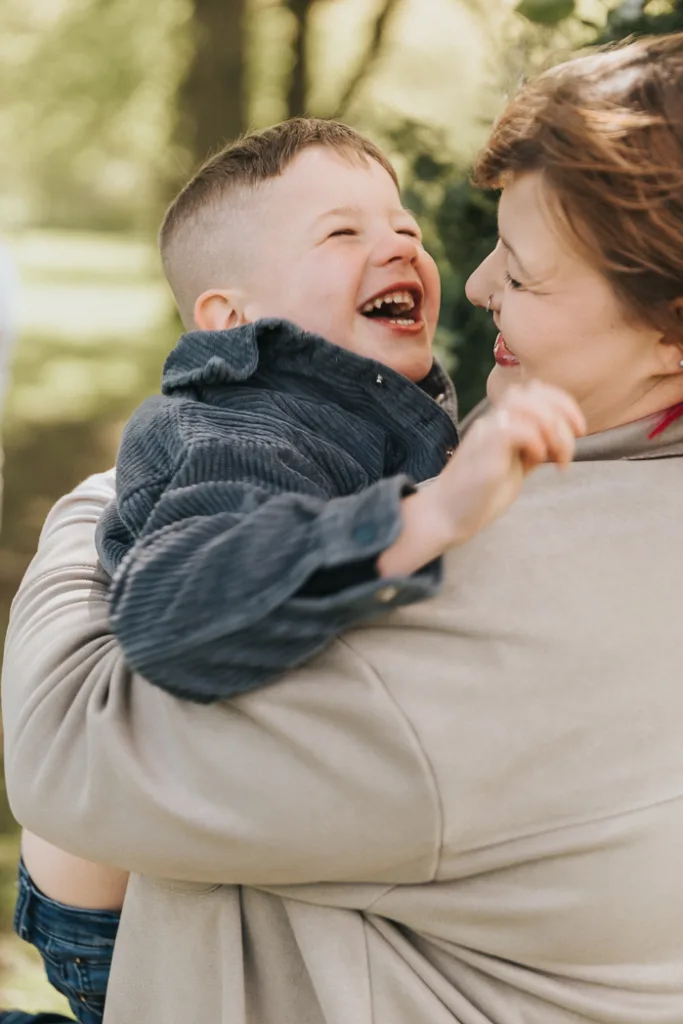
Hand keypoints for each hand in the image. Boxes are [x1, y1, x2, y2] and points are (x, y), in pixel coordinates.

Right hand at [378, 382, 585, 578]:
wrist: (446, 516)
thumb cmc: (480, 496)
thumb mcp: (516, 467)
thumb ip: (534, 449)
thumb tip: (562, 439)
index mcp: (501, 423)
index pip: (536, 391)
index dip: (564, 403)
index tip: (579, 430)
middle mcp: (493, 421)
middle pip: (534, 391)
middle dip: (564, 412)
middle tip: (571, 444)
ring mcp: (487, 432)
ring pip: (527, 404)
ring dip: (554, 429)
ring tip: (558, 457)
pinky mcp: (485, 448)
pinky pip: (517, 427)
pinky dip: (537, 441)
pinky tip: (539, 461)